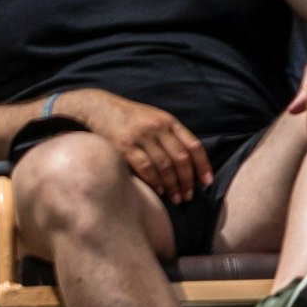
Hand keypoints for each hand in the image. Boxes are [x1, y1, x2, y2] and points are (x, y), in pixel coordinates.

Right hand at [70, 87, 210, 206]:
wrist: (99, 108)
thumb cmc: (131, 118)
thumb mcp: (155, 119)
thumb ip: (171, 136)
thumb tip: (188, 162)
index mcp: (169, 122)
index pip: (193, 145)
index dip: (203, 164)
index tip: (207, 181)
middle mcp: (158, 128)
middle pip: (180, 158)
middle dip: (187, 180)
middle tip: (189, 196)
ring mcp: (141, 137)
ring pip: (164, 165)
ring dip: (172, 185)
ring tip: (177, 198)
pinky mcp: (124, 146)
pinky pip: (145, 167)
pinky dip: (154, 181)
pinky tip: (159, 191)